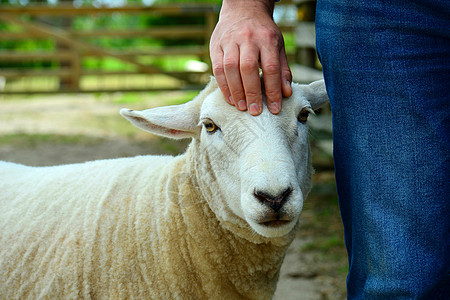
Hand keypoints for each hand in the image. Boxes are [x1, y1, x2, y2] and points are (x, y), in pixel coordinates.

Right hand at [210, 0, 291, 115]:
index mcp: (267, 39)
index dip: (273, 91)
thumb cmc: (263, 32)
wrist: (243, 8)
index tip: (275, 109)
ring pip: (230, 68)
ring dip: (236, 91)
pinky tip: (230, 98)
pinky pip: (218, 68)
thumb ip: (282, 70)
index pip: (271, 68)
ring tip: (241, 107)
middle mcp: (248, 38)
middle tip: (255, 111)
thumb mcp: (278, 46)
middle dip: (252, 92)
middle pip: (248, 68)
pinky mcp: (216, 45)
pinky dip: (223, 85)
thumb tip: (286, 93)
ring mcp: (230, 41)